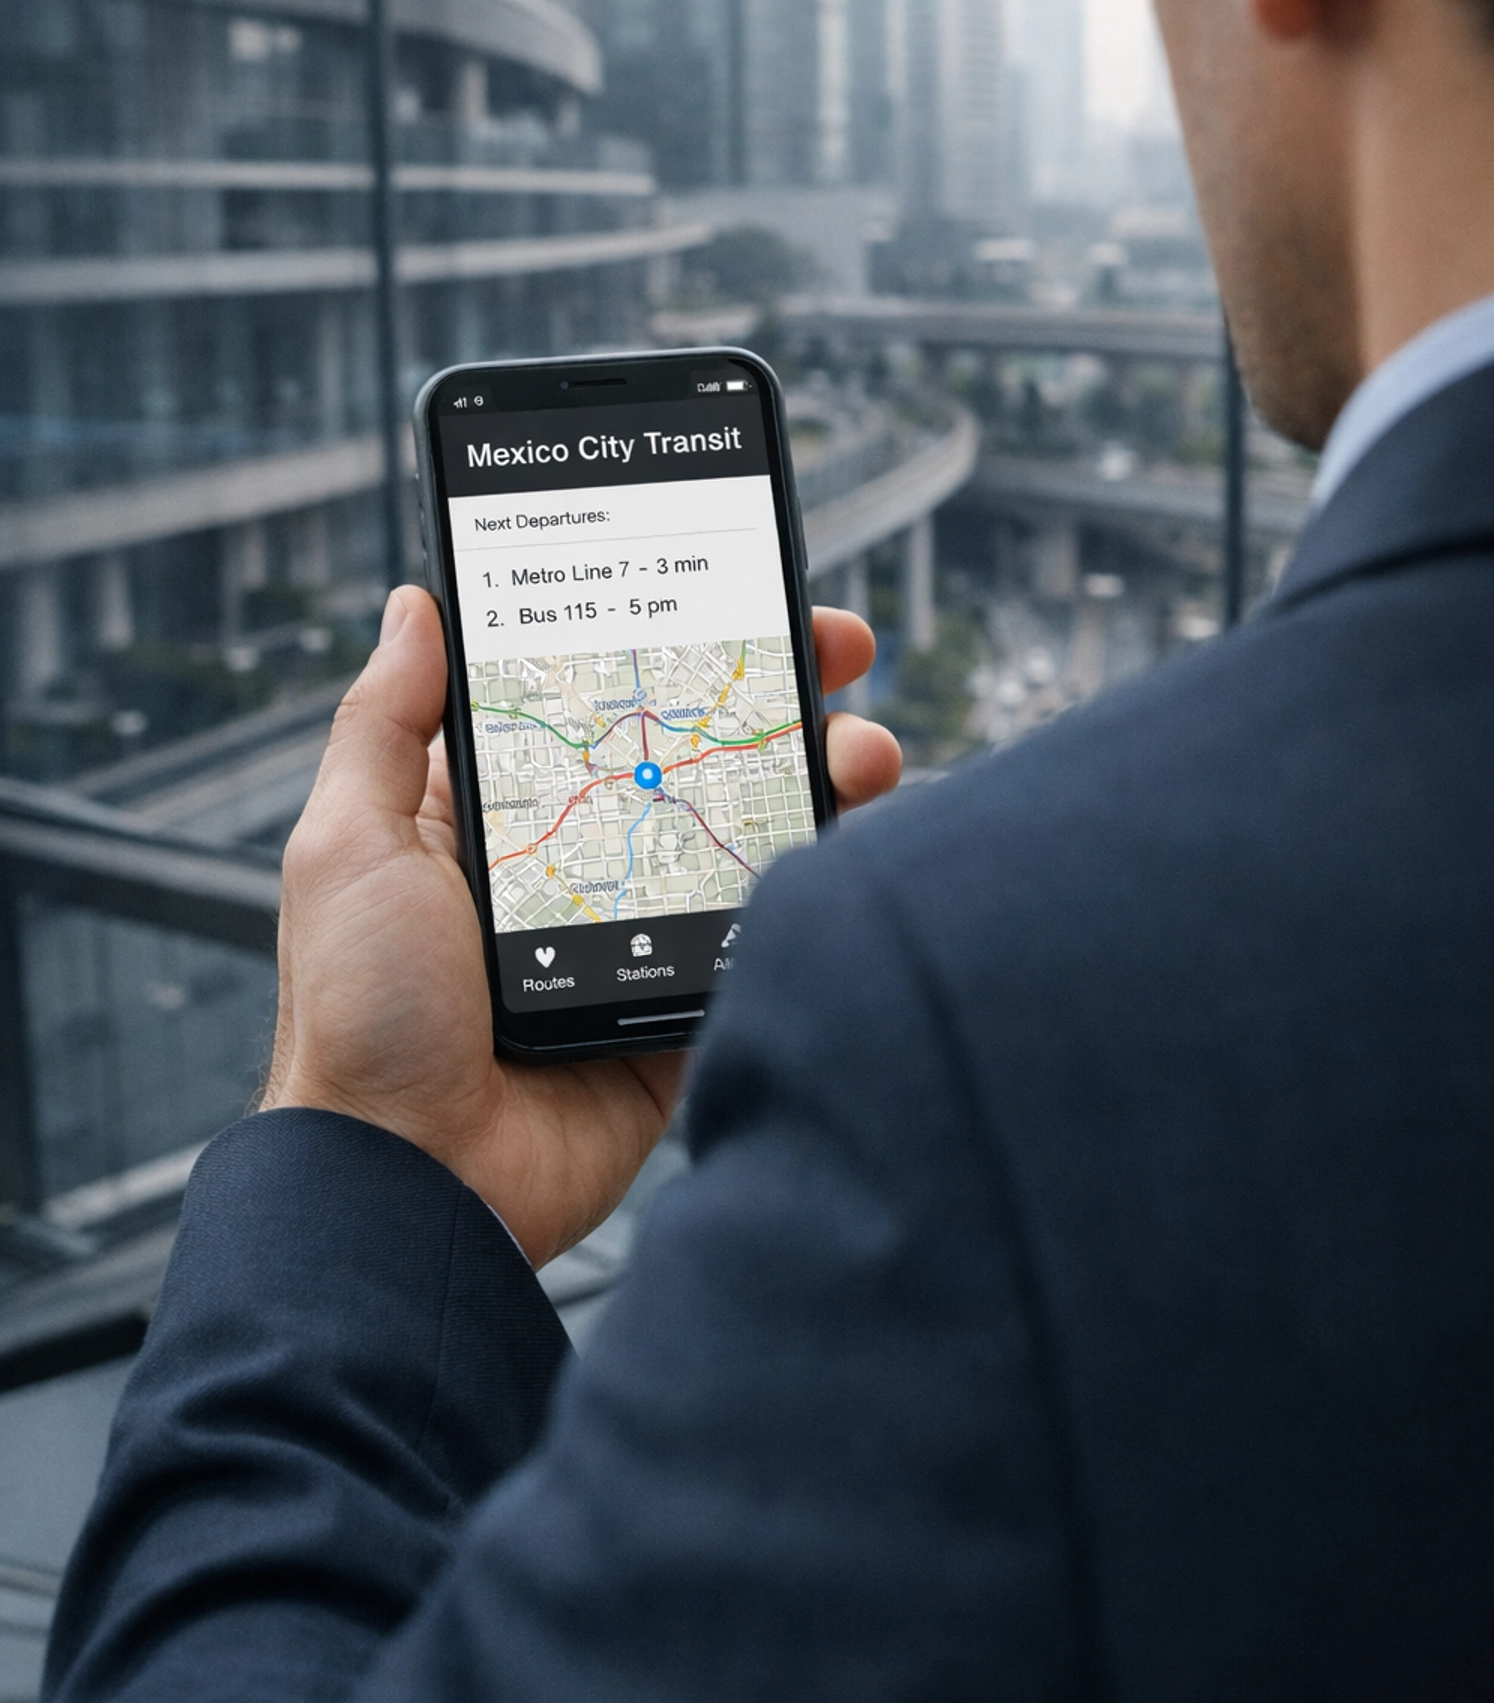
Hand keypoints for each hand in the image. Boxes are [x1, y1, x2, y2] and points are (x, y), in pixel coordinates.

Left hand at [263, 588, 900, 1266]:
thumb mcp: (349, 845)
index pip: (602, 699)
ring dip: (822, 777)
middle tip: (837, 650)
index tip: (734, 590)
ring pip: (754, 831)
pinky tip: (855, 837)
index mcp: (498, 813)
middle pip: (699, 751)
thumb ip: (385, 725)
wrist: (415, 1185)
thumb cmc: (362, 1015)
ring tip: (864, 752)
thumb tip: (415, 606)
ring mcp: (643, 933)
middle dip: (778, 694)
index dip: (669, 641)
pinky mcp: (686, 1010)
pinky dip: (818, 882)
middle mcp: (581, 860)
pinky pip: (767, 932)